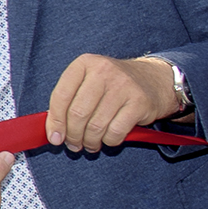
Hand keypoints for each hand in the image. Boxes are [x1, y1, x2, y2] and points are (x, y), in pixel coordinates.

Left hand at [41, 53, 181, 153]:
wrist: (154, 80)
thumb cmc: (113, 86)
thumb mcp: (88, 83)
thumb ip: (68, 102)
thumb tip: (53, 133)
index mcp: (84, 63)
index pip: (61, 96)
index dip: (55, 121)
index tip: (55, 138)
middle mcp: (103, 70)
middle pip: (78, 113)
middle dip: (73, 136)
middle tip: (74, 145)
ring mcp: (123, 85)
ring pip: (96, 126)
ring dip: (90, 142)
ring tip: (90, 144)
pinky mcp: (139, 102)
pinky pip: (115, 132)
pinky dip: (109, 141)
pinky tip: (108, 138)